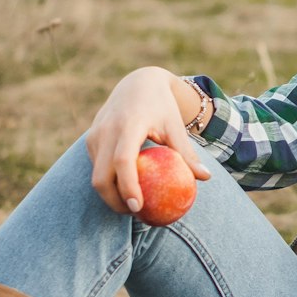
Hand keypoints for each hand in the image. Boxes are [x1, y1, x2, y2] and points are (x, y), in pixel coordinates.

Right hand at [85, 67, 211, 215]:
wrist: (138, 83)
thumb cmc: (162, 107)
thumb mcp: (176, 126)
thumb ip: (187, 153)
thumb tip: (206, 178)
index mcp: (129, 124)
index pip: (123, 160)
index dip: (128, 186)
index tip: (138, 207)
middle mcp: (106, 130)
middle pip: (101, 176)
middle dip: (114, 201)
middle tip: (136, 213)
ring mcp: (94, 135)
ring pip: (95, 175)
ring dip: (110, 194)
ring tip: (132, 204)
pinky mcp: (90, 139)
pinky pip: (96, 167)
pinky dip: (108, 182)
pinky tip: (125, 189)